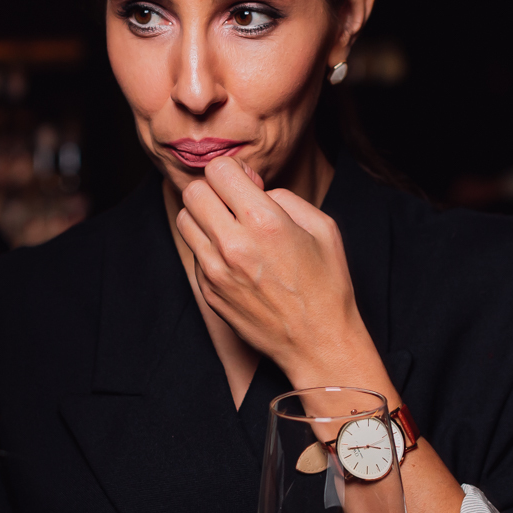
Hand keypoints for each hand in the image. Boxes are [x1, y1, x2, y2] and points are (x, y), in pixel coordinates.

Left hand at [175, 156, 371, 383]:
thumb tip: (254, 189)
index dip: (233, 171)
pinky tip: (236, 259)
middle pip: (194, 192)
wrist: (317, 343)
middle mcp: (232, 245)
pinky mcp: (209, 292)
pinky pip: (196, 253)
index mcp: (263, 222)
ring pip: (185, 221)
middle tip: (235, 203)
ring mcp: (216, 271)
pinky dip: (210, 248)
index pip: (218, 170)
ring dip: (205, 217)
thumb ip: (284, 197)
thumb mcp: (322, 227)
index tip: (247, 184)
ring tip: (230, 228)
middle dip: (215, 190)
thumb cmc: (326, 285)